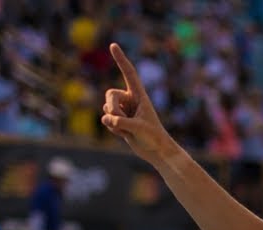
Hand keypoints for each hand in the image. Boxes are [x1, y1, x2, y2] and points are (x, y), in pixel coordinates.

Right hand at [101, 43, 178, 164]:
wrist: (156, 151)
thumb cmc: (154, 138)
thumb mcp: (139, 129)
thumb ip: (122, 123)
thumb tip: (106, 119)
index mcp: (139, 96)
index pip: (129, 73)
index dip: (121, 59)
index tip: (113, 45)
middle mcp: (130, 100)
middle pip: (110, 94)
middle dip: (112, 107)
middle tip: (119, 120)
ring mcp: (123, 111)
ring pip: (106, 109)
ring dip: (114, 121)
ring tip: (128, 129)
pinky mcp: (118, 121)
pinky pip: (106, 120)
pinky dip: (113, 129)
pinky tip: (125, 135)